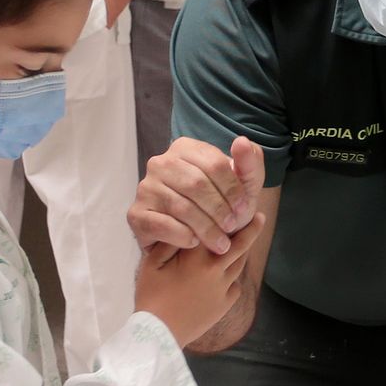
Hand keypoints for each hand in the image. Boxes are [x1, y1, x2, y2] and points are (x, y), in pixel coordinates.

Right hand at [130, 136, 265, 256]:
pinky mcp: (136, 213)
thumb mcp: (244, 185)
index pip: (214, 164)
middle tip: (232, 227)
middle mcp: (160, 163)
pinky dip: (183, 237)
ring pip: (181, 207)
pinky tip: (194, 243)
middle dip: (220, 209)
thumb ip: (249, 163)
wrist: (196, 242)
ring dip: (206, 228)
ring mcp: (145, 187)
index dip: (233, 189)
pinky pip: (161, 225)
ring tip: (221, 243)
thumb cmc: (222, 206)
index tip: (243, 208)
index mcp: (186, 148)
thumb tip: (241, 141)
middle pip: (197, 185)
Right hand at [136, 211, 265, 347]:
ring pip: (240, 262)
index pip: (214, 228)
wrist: (159, 333)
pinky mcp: (226, 303)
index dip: (222, 214)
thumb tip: (186, 222)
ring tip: (250, 237)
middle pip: (240, 244)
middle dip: (251, 228)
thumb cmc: (151, 296)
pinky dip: (234, 274)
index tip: (232, 203)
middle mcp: (216, 269)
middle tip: (260, 215)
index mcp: (197, 256)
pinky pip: (236, 283)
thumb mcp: (153, 264)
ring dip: (245, 249)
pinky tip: (232, 268)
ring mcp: (224, 287)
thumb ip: (170, 240)